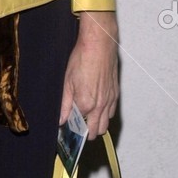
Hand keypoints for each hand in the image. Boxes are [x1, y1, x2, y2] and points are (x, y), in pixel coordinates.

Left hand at [60, 10, 118, 139]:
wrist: (100, 44)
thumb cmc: (82, 59)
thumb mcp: (67, 82)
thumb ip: (64, 104)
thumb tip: (61, 120)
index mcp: (86, 104)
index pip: (79, 126)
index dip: (72, 127)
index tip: (67, 125)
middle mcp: (101, 106)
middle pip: (96, 131)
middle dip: (87, 132)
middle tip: (77, 126)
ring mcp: (110, 100)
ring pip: (105, 123)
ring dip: (97, 124)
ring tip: (87, 118)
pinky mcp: (115, 93)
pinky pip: (112, 112)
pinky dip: (105, 114)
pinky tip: (97, 107)